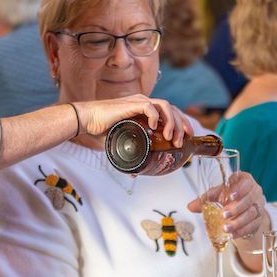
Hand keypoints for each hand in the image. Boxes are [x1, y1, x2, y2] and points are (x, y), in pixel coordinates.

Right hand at [75, 95, 191, 145]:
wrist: (88, 120)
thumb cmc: (103, 129)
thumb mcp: (122, 143)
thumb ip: (130, 154)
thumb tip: (134, 174)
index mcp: (146, 110)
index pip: (171, 112)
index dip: (182, 122)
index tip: (188, 136)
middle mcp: (145, 103)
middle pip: (172, 109)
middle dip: (181, 124)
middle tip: (182, 141)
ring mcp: (139, 102)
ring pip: (165, 106)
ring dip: (172, 122)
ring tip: (171, 138)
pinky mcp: (131, 104)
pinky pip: (149, 106)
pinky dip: (156, 117)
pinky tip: (155, 128)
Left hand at [187, 172, 269, 244]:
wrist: (242, 210)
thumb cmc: (230, 197)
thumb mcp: (218, 195)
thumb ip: (206, 199)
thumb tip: (190, 206)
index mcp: (245, 181)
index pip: (246, 181)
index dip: (239, 188)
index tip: (230, 195)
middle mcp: (255, 192)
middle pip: (249, 199)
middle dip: (236, 208)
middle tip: (223, 214)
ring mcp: (259, 206)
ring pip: (252, 214)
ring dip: (238, 222)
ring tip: (225, 228)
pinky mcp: (259, 219)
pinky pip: (252, 225)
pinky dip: (241, 231)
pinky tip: (232, 234)